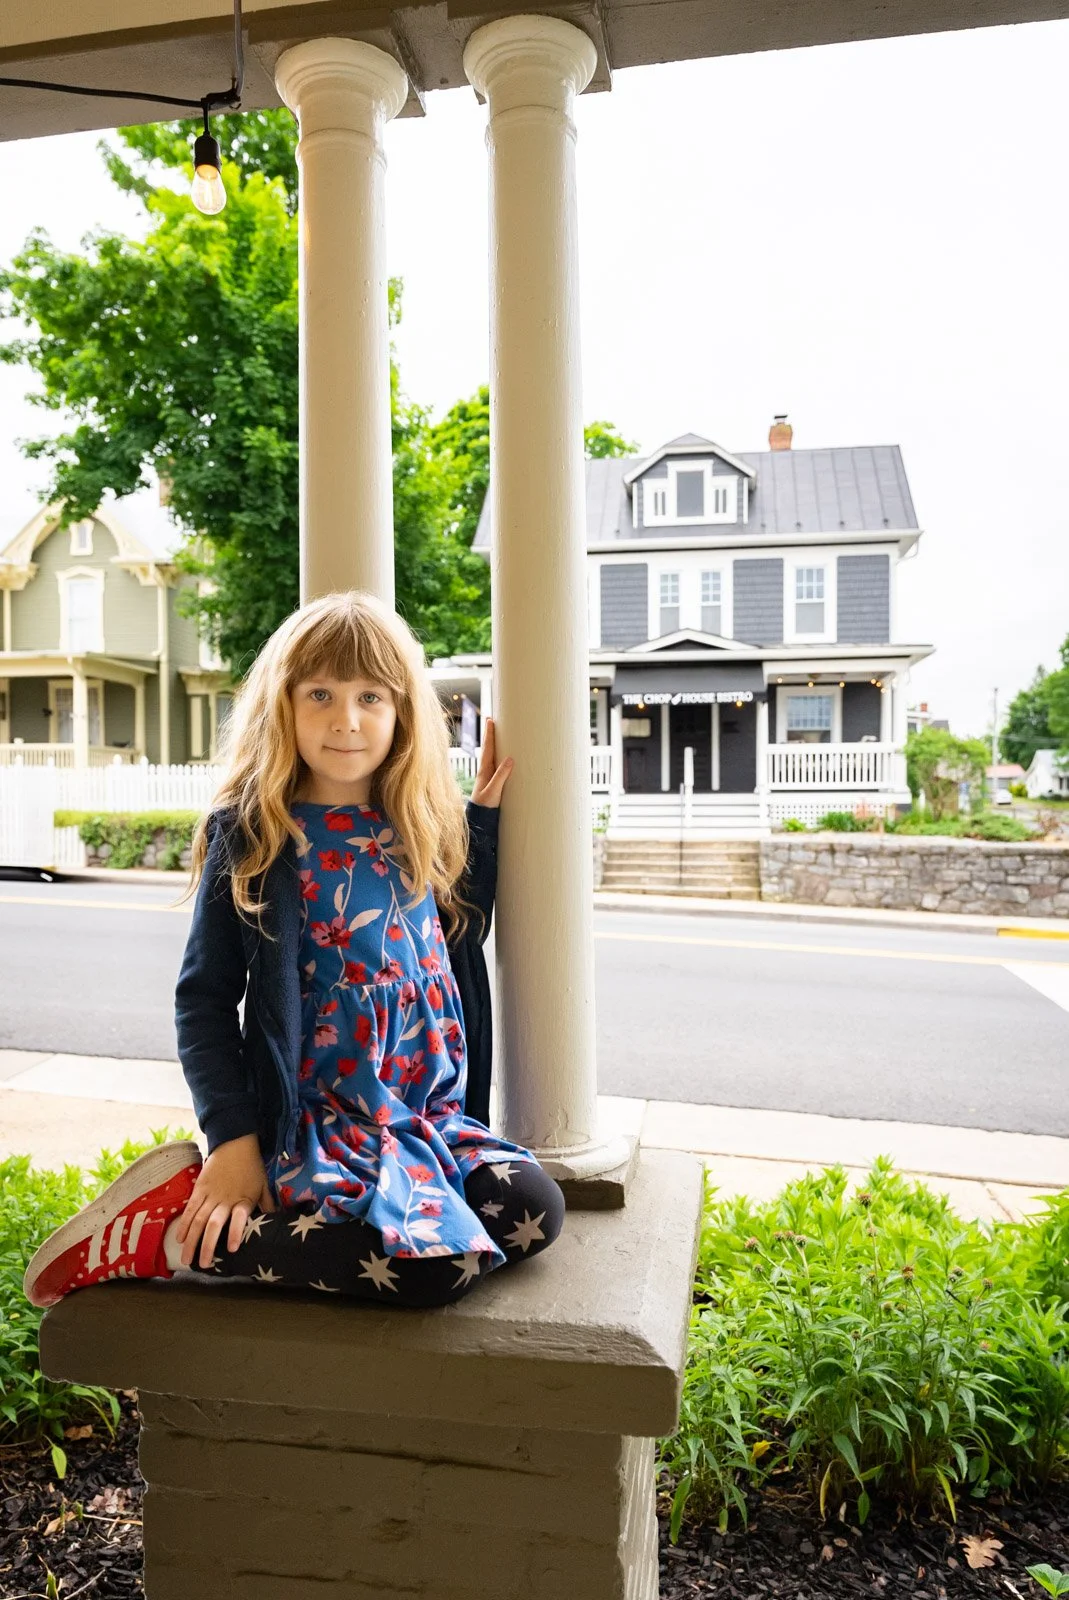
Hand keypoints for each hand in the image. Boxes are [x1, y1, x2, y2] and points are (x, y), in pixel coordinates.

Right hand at [173, 1133, 276, 1269]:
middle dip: (207, 1245)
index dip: (236, 1232)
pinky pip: (190, 1208)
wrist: (235, 1142)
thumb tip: (276, 1220)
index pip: (240, 1218)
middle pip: (214, 1224)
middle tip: (203, 1265)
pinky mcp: (199, 1189)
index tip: (233, 1249)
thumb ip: (267, 1204)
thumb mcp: (263, 1185)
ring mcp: (210, 1194)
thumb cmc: (252, 1166)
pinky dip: (184, 1224)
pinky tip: (179, 1238)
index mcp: (243, 1199)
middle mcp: (225, 1200)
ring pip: (198, 1220)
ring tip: (186, 1259)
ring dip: (191, 1240)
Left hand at [470, 717, 513, 808]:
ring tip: (497, 733)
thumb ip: (501, 775)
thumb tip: (510, 759)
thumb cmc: (485, 806)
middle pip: (488, 748)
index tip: (490, 720)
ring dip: (494, 744)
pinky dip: (497, 755)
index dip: (489, 734)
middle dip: (490, 734)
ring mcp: (488, 776)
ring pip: (491, 755)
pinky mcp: (492, 782)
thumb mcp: (494, 791)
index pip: (488, 748)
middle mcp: (485, 771)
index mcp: (484, 770)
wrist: (480, 819)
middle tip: (492, 720)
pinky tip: (501, 756)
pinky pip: (495, 764)